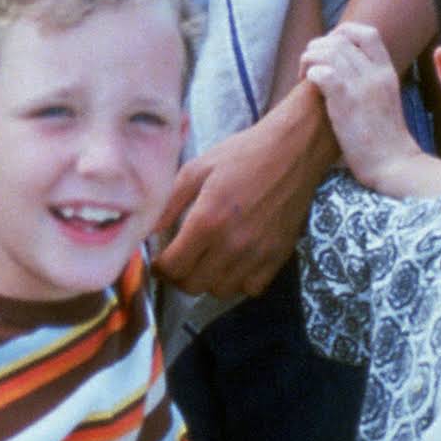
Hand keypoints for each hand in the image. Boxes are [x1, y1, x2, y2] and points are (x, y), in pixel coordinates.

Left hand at [152, 92, 332, 299]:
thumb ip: (169, 203)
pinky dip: (239, 282)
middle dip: (178, 276)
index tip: (160, 261)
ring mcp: (258, 254)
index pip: (173, 267)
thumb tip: (148, 231)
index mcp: (208, 220)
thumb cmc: (242, 154)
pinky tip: (234, 262)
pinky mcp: (279, 257)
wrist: (293, 150)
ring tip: (206, 261)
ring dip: (207, 280)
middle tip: (179, 261)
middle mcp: (232, 244)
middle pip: (193, 285)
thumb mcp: (196, 168)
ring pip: (220, 291)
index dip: (160, 268)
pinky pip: (251, 288)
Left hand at [300, 22, 417, 190]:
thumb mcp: (384, 99)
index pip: (367, 32)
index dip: (342, 32)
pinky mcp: (347, 102)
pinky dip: (310, 74)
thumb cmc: (383, 139)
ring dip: (309, 59)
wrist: (393, 164)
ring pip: (329, 51)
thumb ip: (369, 80)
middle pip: (340, 39)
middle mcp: (376, 73)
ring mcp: (362, 86)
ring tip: (304, 78)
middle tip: (310, 67)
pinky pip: (323, 72)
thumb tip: (342, 68)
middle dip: (318, 47)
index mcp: (387, 71)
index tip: (329, 48)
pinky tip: (309, 87)